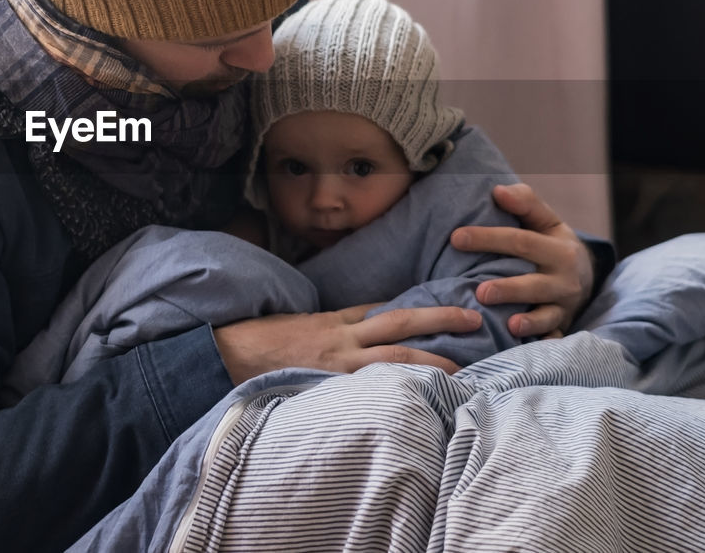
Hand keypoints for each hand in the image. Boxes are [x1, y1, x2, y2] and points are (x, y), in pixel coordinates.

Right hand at [213, 304, 481, 384]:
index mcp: (337, 320)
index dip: (422, 306)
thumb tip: (375, 318)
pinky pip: (372, 388)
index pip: (386, 309)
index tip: (453, 304)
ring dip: (432, 361)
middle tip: (475, 319)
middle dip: (440, 320)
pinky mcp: (331, 386)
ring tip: (465, 367)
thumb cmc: (267, 340)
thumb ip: (339, 322)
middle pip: (401, 324)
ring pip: (395, 358)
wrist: (230, 353)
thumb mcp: (305, 322)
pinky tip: (423, 400)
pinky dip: (399, 392)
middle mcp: (344, 339)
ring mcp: (339, 365)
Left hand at [453, 183, 593, 337]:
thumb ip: (525, 202)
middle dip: (508, 288)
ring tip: (508, 323)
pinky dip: (542, 343)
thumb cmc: (551, 244)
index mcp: (558, 248)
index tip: (456, 237)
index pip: (520, 241)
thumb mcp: (545, 220)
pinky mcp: (561, 327)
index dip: (488, 239)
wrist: (586, 275)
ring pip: (545, 314)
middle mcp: (564, 279)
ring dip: (527, 320)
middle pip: (533, 283)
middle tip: (479, 292)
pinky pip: (552, 337)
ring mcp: (564, 306)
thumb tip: (497, 191)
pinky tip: (525, 347)